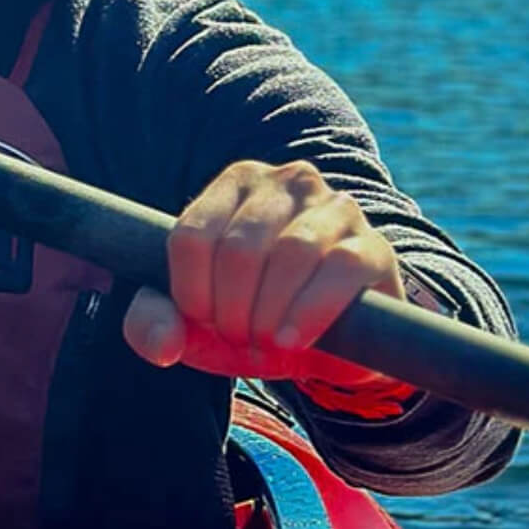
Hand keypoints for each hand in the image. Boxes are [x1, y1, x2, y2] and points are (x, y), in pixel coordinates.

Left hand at [123, 160, 404, 389]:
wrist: (332, 346)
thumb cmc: (253, 319)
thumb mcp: (195, 325)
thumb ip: (155, 325)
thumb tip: (161, 342)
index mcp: (236, 184)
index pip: (190, 236)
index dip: (189, 292)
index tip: (203, 320)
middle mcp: (286, 182)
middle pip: (238, 247)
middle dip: (231, 309)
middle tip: (241, 337)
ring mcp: (335, 207)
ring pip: (290, 253)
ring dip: (269, 314)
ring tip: (268, 341)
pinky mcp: (373, 245)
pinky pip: (339, 268)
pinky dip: (308, 312)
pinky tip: (294, 340)